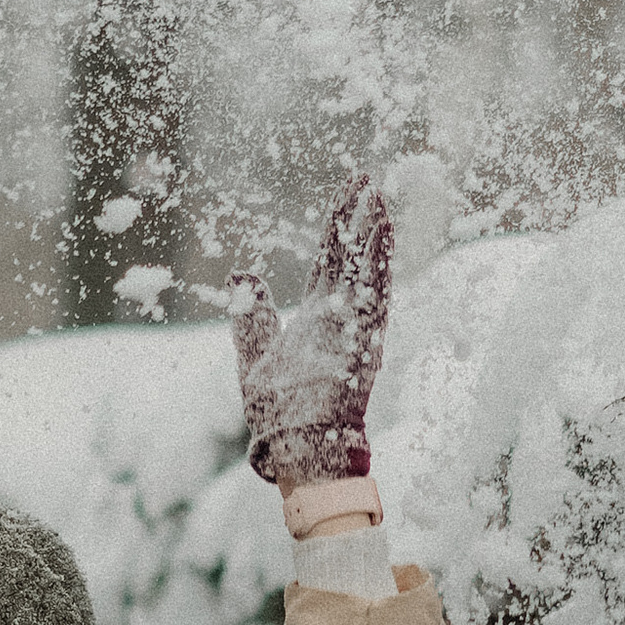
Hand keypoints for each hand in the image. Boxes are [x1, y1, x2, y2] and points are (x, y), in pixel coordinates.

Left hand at [232, 180, 392, 492]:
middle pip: (351, 254)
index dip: (338, 225)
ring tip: (379, 196)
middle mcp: (339, 315)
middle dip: (358, 216)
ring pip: (368, 269)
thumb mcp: (254, 354)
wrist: (295, 446)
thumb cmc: (277, 411)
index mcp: (316, 315)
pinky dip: (379, 261)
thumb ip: (251, 314)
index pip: (330, 259)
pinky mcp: (362, 338)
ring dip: (374, 232)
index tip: (348, 192)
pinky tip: (383, 231)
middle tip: (366, 178)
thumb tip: (241, 274)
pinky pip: (375, 293)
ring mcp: (354, 325)